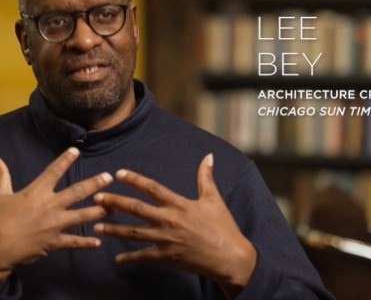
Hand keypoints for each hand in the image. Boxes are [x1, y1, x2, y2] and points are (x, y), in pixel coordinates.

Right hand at [0, 147, 112, 282]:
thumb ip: (3, 178)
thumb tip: (0, 160)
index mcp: (36, 193)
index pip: (53, 171)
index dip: (64, 160)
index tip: (76, 150)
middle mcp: (50, 206)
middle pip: (77, 192)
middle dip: (95, 184)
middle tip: (108, 177)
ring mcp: (55, 225)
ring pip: (82, 216)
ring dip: (99, 211)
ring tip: (114, 207)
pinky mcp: (55, 242)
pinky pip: (74, 242)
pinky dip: (86, 243)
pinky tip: (98, 242)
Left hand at [93, 154, 255, 298]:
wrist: (229, 256)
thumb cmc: (222, 226)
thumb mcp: (213, 198)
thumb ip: (205, 177)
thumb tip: (209, 156)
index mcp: (179, 204)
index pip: (152, 188)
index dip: (134, 179)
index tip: (119, 173)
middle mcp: (168, 220)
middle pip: (136, 209)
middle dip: (115, 203)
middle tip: (97, 198)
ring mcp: (165, 240)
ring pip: (134, 233)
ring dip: (114, 229)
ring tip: (97, 226)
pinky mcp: (166, 257)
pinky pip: (143, 257)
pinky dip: (129, 258)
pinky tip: (117, 259)